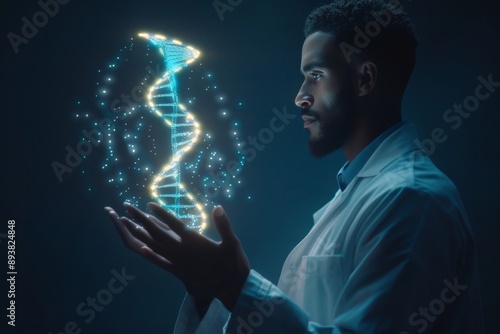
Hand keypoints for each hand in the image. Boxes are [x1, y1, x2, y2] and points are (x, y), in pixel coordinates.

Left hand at [105, 203, 249, 310]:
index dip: (161, 213)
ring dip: (141, 234)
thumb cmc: (233, 264)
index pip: (174, 224)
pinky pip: (161, 263)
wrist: (231, 289)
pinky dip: (151, 255)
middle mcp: (182, 251)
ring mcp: (178, 262)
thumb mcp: (232, 243)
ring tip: (128, 224)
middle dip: (141, 219)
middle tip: (127, 208)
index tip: (148, 204)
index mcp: (194, 241)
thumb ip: (224, 225)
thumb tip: (217, 207)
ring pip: (155, 246)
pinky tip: (142, 250)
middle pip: (157, 232)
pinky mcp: (179, 272)